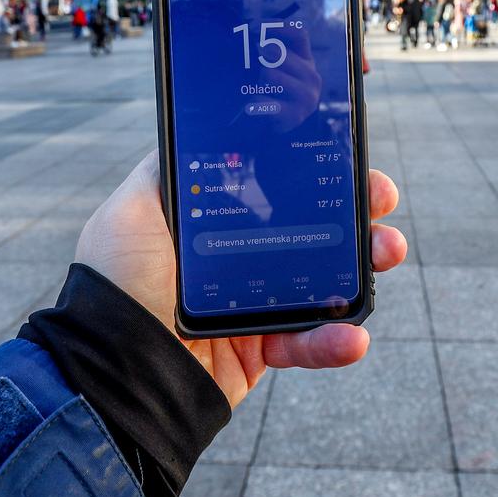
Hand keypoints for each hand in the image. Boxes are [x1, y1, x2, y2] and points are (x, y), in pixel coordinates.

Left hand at [76, 152, 407, 409]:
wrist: (111, 372)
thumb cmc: (116, 282)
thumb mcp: (134, 208)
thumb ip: (170, 168)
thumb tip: (200, 124)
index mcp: (209, 219)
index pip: (270, 182)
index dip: (311, 166)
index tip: (346, 152)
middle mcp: (232, 257)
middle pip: (308, 226)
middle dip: (353, 210)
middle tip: (381, 199)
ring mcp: (249, 303)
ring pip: (322, 280)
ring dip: (363, 267)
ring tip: (387, 254)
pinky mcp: (258, 350)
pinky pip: (307, 342)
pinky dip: (335, 340)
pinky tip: (353, 336)